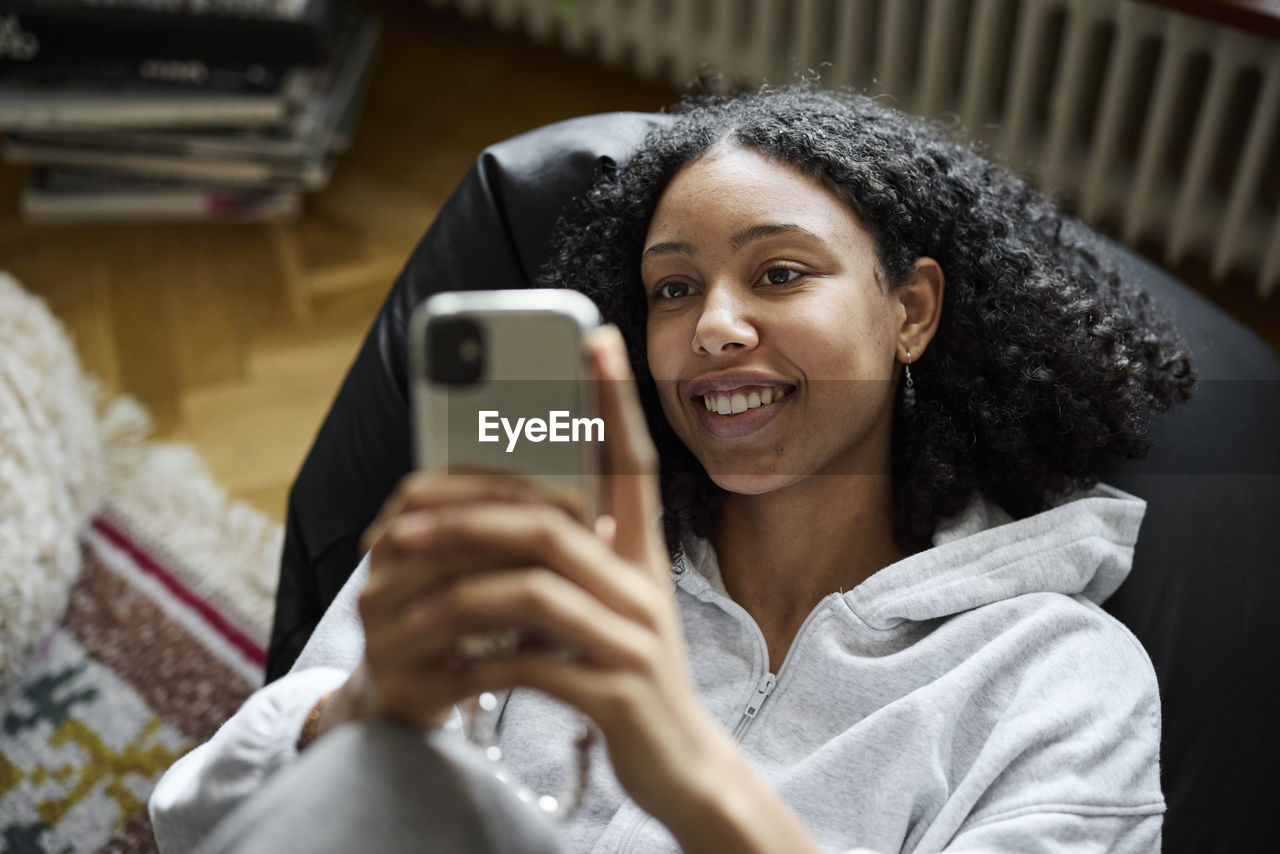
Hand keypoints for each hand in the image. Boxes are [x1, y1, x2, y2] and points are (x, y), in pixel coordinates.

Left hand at [321, 326, 818, 852]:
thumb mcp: (609, 609)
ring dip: (455, 593)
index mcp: (641, 559)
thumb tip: (503, 517)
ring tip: (401, 602)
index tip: (594, 339)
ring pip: (533, 592)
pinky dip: (479, 663)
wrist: (684, 766)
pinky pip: (533, 665)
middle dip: (466, 519)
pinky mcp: (615, 694)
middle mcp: (642, 589)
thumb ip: (573, 563)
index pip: (633, 465)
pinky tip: (449, 672)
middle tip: (400, 525)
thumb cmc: (629, 676)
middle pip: (551, 527)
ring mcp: (632, 641)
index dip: (615, 401)